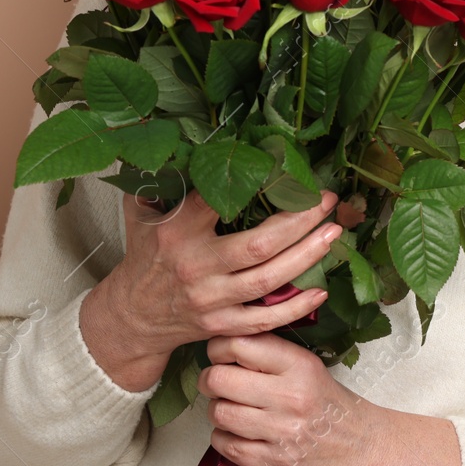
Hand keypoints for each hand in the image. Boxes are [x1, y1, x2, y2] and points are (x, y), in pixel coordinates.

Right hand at [79, 188, 343, 390]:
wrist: (131, 316)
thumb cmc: (144, 256)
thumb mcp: (141, 211)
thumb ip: (159, 178)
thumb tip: (181, 139)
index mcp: (178, 231)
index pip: (219, 200)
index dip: (254, 182)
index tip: (286, 168)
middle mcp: (197, 266)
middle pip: (260, 245)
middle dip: (300, 221)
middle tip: (327, 200)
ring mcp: (211, 300)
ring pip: (268, 280)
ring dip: (307, 256)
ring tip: (333, 232)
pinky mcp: (222, 326)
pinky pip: (265, 319)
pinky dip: (296, 306)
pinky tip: (321, 289)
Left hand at [199, 331, 368, 465]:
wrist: (365, 449)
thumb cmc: (332, 406)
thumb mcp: (309, 367)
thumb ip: (270, 354)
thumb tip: (223, 342)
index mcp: (299, 365)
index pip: (238, 344)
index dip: (218, 348)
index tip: (220, 353)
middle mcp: (290, 397)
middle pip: (220, 379)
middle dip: (210, 380)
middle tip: (217, 382)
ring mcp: (281, 432)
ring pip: (218, 413)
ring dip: (218, 411)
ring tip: (232, 408)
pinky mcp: (274, 462)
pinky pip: (225, 445)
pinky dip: (224, 439)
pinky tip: (239, 433)